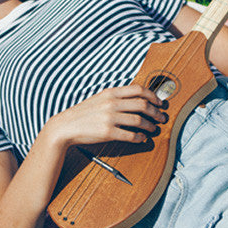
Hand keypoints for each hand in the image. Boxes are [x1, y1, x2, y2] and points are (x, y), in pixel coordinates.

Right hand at [43, 85, 165, 148]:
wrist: (65, 126)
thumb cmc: (84, 113)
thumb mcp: (100, 98)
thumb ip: (116, 97)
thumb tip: (137, 98)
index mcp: (111, 92)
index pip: (138, 89)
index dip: (153, 96)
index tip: (160, 102)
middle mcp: (111, 103)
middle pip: (142, 105)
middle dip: (156, 112)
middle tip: (162, 117)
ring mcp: (110, 118)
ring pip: (139, 120)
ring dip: (150, 125)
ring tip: (153, 128)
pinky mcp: (108, 133)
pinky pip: (130, 135)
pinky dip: (140, 137)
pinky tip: (142, 138)